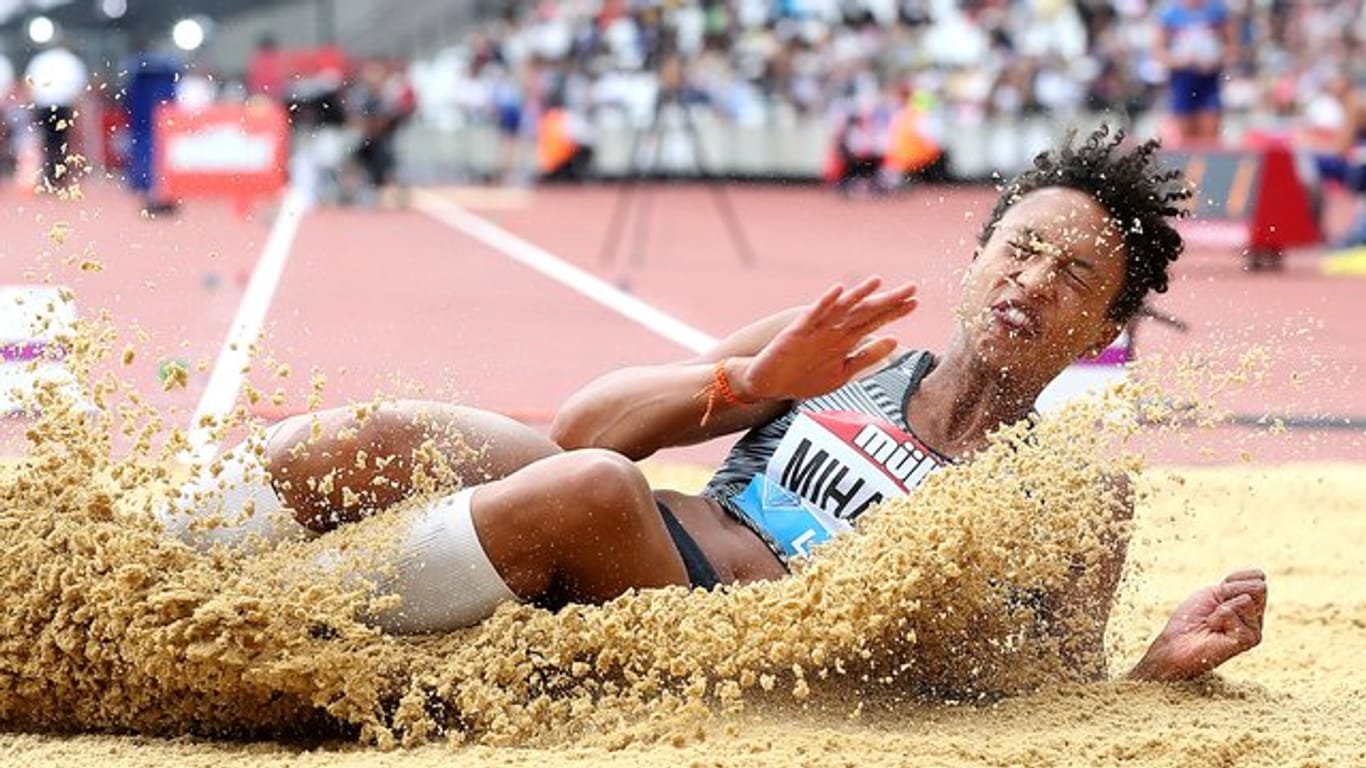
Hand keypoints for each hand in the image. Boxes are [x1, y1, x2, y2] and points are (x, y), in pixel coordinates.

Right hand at [737, 277, 917, 401]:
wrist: (766, 383)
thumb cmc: (802, 378)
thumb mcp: (842, 372)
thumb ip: (866, 357)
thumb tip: (894, 342)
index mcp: (844, 340)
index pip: (874, 322)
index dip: (894, 313)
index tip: (915, 303)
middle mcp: (833, 331)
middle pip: (864, 312)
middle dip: (887, 302)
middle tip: (911, 288)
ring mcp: (815, 329)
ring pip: (841, 309)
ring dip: (859, 295)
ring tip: (878, 282)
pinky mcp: (797, 332)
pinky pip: (813, 315)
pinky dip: (826, 302)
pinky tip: (838, 290)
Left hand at [1128, 569, 1266, 681]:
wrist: (1177, 643)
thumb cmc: (1192, 618)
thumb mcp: (1214, 592)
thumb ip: (1240, 586)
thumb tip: (1261, 583)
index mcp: (1251, 604)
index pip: (1257, 577)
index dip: (1232, 581)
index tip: (1218, 595)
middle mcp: (1258, 618)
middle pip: (1258, 587)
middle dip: (1228, 592)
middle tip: (1215, 609)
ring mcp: (1255, 630)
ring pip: (1246, 599)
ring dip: (1220, 607)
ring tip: (1214, 623)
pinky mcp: (1249, 640)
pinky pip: (1231, 612)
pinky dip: (1217, 618)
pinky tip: (1215, 631)